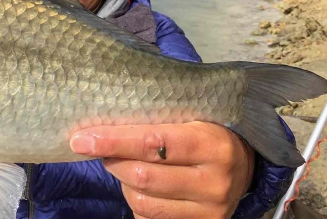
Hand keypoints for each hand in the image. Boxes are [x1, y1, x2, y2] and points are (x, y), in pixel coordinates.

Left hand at [70, 122, 253, 218]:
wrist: (245, 166)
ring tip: (124, 163)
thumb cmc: (207, 132)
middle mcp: (215, 181)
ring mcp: (209, 209)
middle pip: (142, 175)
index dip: (113, 141)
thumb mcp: (192, 118)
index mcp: (213, 143)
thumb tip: (102, 123)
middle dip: (112, 160)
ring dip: (121, 180)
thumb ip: (156, 119)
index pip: (153, 142)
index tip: (81, 139)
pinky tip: (140, 184)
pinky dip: (134, 199)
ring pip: (141, 199)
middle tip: (98, 146)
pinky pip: (148, 217)